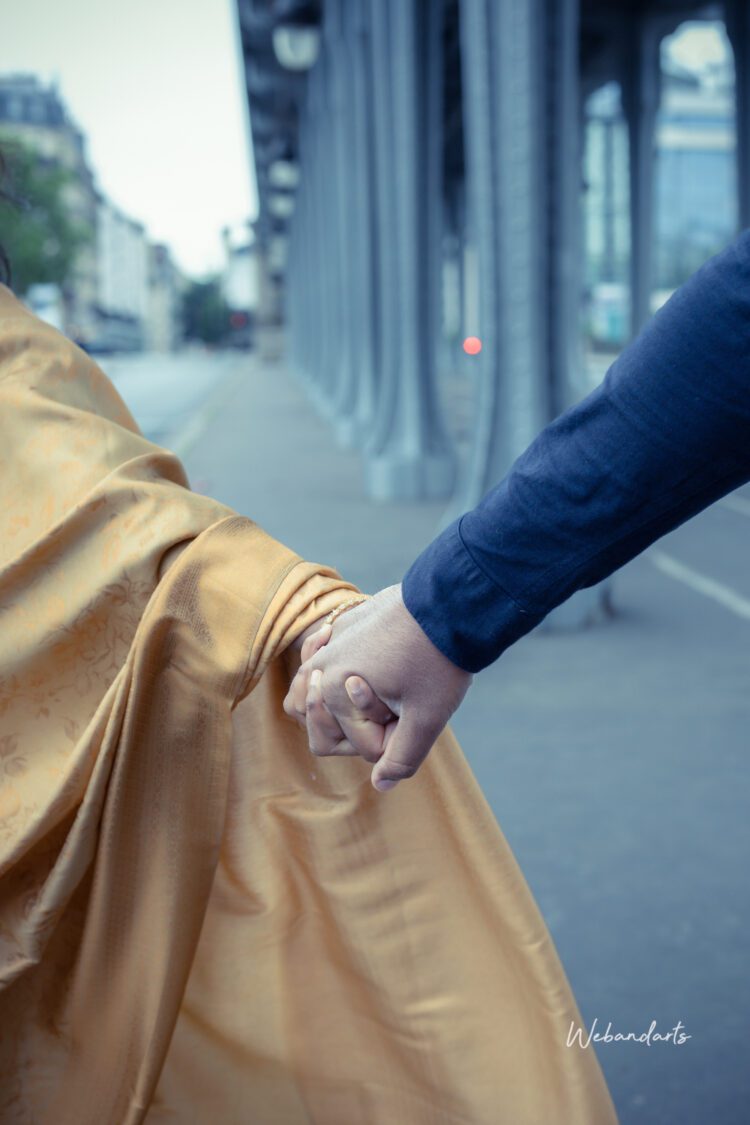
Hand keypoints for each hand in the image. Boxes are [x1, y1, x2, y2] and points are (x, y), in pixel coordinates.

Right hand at [288, 585, 472, 791]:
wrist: (449, 602)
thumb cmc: (437, 661)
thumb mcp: (427, 718)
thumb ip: (402, 758)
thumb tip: (381, 786)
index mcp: (333, 692)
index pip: (359, 746)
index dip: (391, 742)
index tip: (413, 718)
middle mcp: (321, 668)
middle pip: (322, 728)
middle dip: (361, 729)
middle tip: (395, 710)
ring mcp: (327, 644)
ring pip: (308, 693)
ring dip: (334, 706)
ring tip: (369, 698)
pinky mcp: (341, 626)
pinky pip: (318, 659)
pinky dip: (331, 670)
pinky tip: (356, 669)